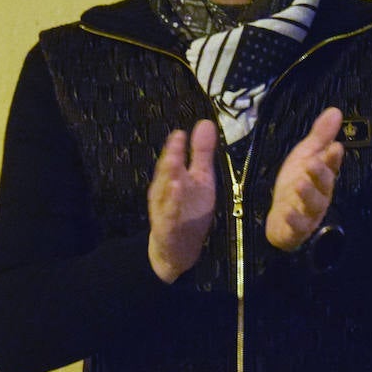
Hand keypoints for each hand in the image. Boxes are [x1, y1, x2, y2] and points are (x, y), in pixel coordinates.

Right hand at [147, 120, 217, 282]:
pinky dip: (171, 210)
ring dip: (169, 182)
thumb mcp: (200, 178)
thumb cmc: (189, 208)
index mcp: (174, 178)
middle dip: (172, 158)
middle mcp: (166, 192)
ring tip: (174, 168)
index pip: (173, 160)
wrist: (177, 249)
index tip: (181, 133)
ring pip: (165, 195)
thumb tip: (206, 122)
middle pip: (167, 173)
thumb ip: (201, 153)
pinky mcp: (168, 229)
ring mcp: (165, 211)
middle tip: (177, 140)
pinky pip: (169, 219)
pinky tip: (175, 198)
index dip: (176, 147)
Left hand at [266, 107, 344, 251]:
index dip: (332, 158)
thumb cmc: (295, 184)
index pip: (330, 165)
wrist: (280, 218)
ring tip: (300, 183)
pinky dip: (293, 221)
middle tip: (314, 163)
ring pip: (313, 205)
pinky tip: (287, 212)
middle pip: (324, 185)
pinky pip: (297, 226)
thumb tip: (336, 110)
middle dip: (320, 174)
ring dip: (308, 195)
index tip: (335, 147)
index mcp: (322, 176)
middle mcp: (319, 195)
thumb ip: (321, 135)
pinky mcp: (296, 229)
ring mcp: (308, 213)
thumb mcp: (305, 155)